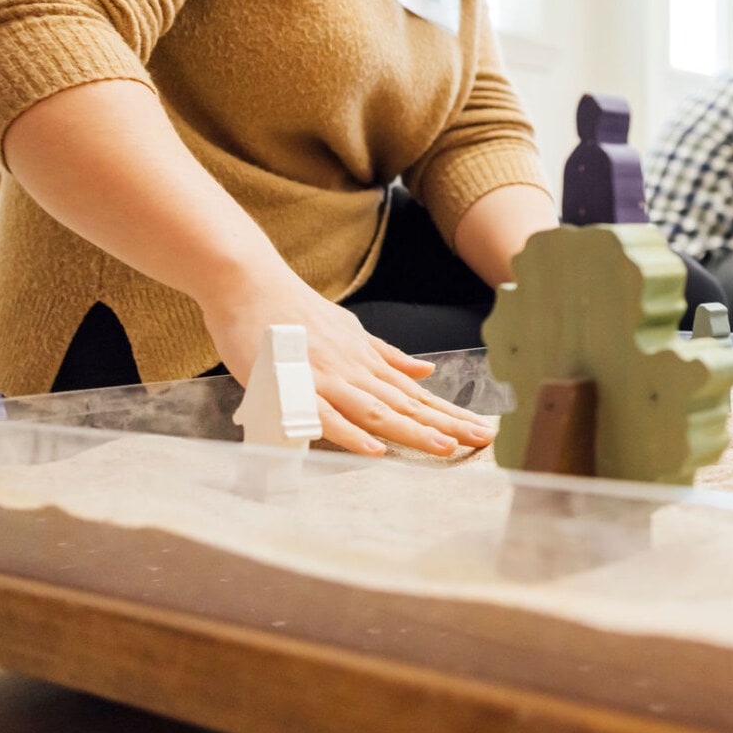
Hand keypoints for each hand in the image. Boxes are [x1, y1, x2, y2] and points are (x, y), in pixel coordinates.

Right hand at [202, 269, 494, 456]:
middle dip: (445, 424)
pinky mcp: (293, 385)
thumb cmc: (294, 310)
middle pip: (406, 405)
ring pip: (375, 410)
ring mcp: (326, 378)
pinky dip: (349, 433)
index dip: (449, 413)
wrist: (249, 284)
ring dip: (411, 430)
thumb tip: (425, 372)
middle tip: (482, 439)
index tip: (480, 428)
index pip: (416, 395)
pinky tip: (375, 449)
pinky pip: (324, 416)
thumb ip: (385, 356)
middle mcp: (354, 371)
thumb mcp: (350, 331)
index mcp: (367, 362)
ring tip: (445, 447)